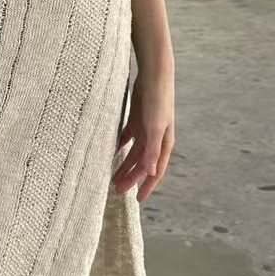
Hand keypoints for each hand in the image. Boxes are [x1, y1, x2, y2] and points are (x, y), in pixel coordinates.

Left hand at [112, 64, 174, 201]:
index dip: (147, 186)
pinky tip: (110, 153)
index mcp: (163, 143)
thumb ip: (152, 150)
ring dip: (124, 165)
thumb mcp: (155, 127)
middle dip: (131, 178)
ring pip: (133, 153)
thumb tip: (151, 172)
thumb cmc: (158, 100)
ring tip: (112, 177)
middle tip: (117, 190)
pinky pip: (127, 137)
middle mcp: (155, 138)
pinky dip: (120, 146)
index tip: (137, 200)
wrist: (154, 75)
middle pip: (142, 164)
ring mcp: (146, 129)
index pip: (155, 171)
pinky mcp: (136, 119)